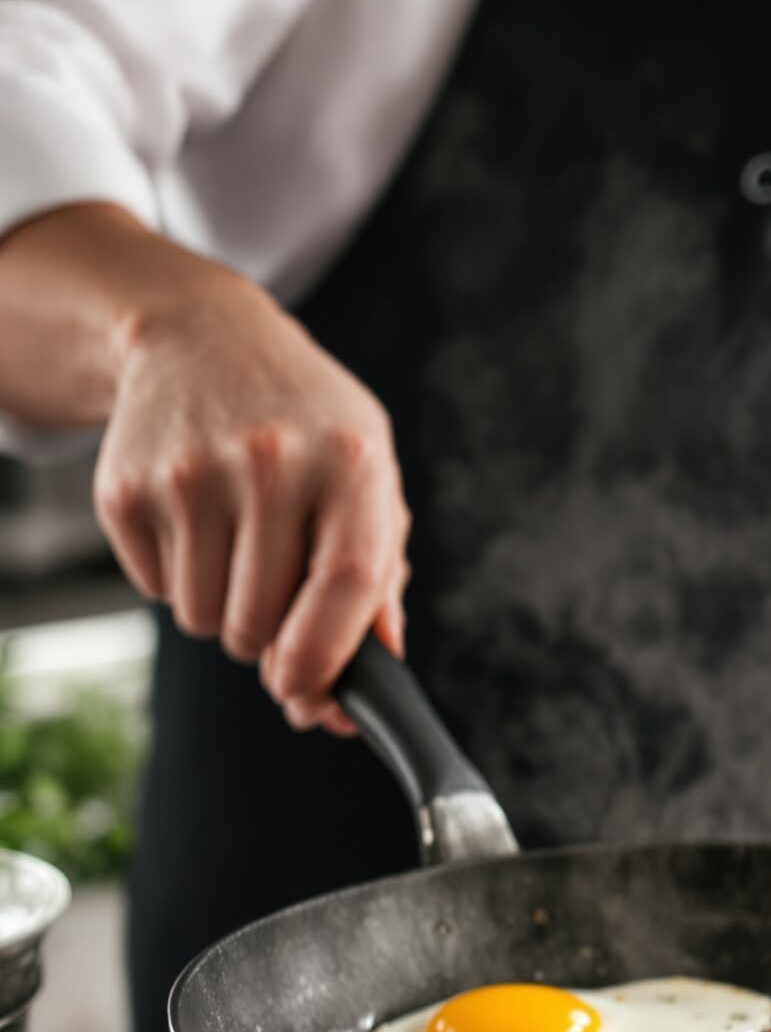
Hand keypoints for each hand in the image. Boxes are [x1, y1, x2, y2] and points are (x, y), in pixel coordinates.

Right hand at [93, 271, 409, 734]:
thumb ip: (382, 575)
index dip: (326, 660)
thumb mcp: (368, 472)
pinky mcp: (126, 488)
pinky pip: (155, 592)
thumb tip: (380, 670)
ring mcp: (190, 472)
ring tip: (235, 538)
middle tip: (272, 585)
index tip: (310, 695)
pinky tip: (194, 518)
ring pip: (204, 620)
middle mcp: (269, 460)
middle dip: (268, 637)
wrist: (204, 336)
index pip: (346, 584)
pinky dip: (176, 578)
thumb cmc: (306, 423)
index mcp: (350, 459)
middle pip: (260, 624)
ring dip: (221, 609)